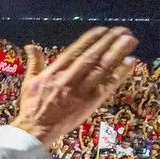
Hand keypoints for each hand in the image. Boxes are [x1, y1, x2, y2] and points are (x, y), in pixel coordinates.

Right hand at [13, 27, 137, 145]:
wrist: (36, 129)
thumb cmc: (31, 105)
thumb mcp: (29, 81)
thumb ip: (34, 62)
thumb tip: (30, 46)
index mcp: (53, 72)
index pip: (75, 51)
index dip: (90, 39)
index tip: (103, 29)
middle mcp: (68, 79)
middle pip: (91, 57)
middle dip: (108, 42)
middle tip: (123, 30)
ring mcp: (80, 91)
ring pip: (101, 68)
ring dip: (117, 53)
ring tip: (130, 40)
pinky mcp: (89, 103)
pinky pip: (107, 85)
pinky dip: (119, 73)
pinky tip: (130, 62)